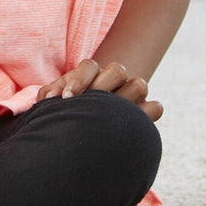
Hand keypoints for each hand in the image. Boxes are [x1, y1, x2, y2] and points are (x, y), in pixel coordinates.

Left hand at [37, 59, 163, 121]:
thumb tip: (51, 98)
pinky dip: (147, 113)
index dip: (79, 80)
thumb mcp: (55, 104)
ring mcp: (130, 95)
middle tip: (87, 106)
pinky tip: (129, 128)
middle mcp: (113, 81)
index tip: (66, 99)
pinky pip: (155, 107)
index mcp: (92, 75)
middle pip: (117, 70)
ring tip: (107, 118)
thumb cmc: (67, 114)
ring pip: (139, 84)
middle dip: (102, 87)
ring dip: (125, 98)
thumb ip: (50, 96)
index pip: (89, 66)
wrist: (81, 139)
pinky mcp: (143, 114)